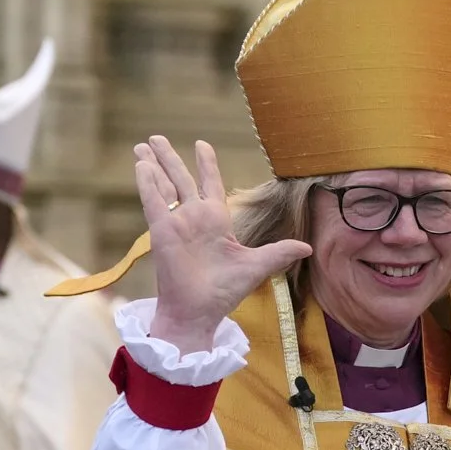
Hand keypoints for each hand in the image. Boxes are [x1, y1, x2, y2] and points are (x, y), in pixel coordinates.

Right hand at [135, 136, 311, 353]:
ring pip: (163, 186)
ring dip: (154, 165)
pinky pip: (154, 202)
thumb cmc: (224, 292)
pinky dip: (148, 183)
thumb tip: (308, 247)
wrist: (199, 312)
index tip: (201, 144)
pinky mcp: (162, 231)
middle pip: (181, 179)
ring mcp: (177, 223)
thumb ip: (279, 252)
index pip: (211, 185)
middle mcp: (194, 218)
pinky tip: (142, 165)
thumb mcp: (256, 267)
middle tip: (157, 137)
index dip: (207, 165)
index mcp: (216, 222)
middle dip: (170, 158)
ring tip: (142, 144)